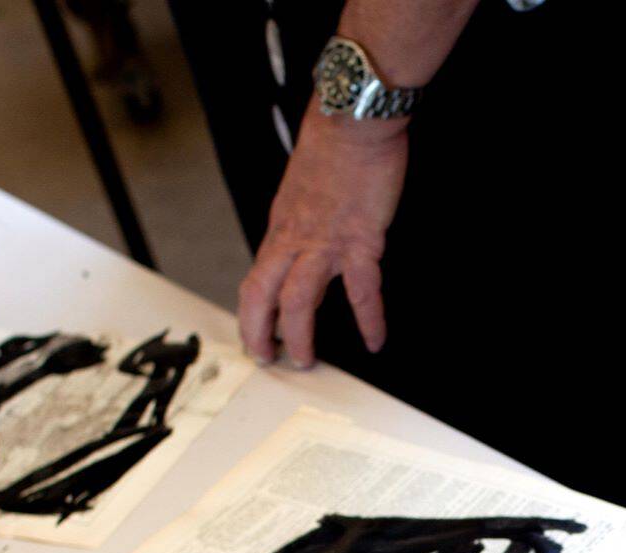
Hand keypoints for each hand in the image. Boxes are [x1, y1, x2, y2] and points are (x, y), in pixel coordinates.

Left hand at [238, 102, 406, 368]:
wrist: (353, 118)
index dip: (251, 315)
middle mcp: (295, 239)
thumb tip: (301, 242)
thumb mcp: (300, 188)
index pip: (255, 280)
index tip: (255, 336)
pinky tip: (374, 339)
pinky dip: (370, 319)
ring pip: (298, 299)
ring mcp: (325, 242)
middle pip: (263, 296)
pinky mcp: (359, 240)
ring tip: (304, 360)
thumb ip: (299, 221)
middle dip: (260, 333)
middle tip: (267, 358)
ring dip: (298, 335)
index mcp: (281, 229)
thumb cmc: (331, 145)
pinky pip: (362, 290)